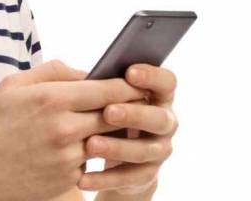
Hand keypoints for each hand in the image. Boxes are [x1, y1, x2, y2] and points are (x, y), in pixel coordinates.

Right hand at [0, 59, 146, 200]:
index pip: (107, 89)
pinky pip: (91, 162)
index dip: (128, 85)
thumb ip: (52, 71)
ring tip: (113, 123)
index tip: (137, 81)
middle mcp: (64, 128)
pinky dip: (90, 154)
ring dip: (112, 133)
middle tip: (137, 102)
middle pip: (115, 115)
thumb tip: (86, 71)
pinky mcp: (67, 180)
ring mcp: (67, 157)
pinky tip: (84, 147)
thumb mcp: (12, 85)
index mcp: (51, 99)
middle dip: (127, 108)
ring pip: (106, 140)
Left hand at [80, 63, 178, 197]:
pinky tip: (83, 179)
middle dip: (134, 114)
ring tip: (91, 145)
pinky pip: (129, 178)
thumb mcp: (104, 97)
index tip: (129, 73)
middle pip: (159, 118)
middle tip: (108, 112)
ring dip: (117, 147)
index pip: (167, 82)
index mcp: (157, 96)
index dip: (152, 76)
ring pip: (144, 150)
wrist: (112, 158)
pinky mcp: (147, 175)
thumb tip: (83, 78)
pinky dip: (105, 178)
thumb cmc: (105, 115)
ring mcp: (159, 150)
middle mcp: (165, 122)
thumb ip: (100, 85)